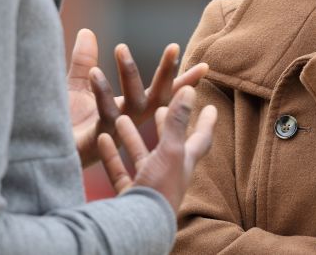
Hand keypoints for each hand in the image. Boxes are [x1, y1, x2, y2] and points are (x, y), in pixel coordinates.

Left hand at [67, 28, 209, 166]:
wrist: (43, 152)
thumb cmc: (62, 124)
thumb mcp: (75, 86)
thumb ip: (83, 61)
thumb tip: (88, 32)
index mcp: (128, 109)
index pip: (160, 92)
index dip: (182, 80)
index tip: (205, 65)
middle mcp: (128, 121)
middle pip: (157, 98)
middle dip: (168, 74)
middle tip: (174, 47)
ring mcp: (116, 131)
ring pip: (133, 104)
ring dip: (130, 75)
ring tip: (122, 48)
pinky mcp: (98, 140)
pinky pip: (105, 114)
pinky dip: (101, 92)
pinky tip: (96, 72)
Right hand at [96, 86, 216, 211]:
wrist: (138, 227)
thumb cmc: (160, 188)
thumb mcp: (171, 150)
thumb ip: (178, 121)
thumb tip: (190, 89)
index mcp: (184, 162)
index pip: (201, 138)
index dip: (207, 122)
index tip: (212, 107)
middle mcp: (169, 173)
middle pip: (170, 145)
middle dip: (166, 127)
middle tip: (161, 109)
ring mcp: (148, 185)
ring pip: (141, 157)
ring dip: (132, 138)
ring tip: (122, 118)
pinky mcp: (129, 194)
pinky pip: (120, 171)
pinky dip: (111, 155)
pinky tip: (103, 139)